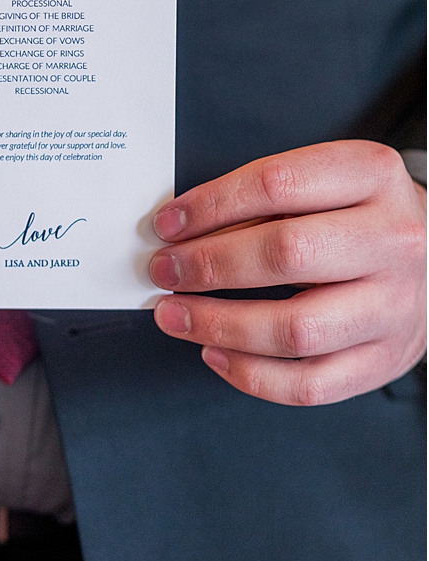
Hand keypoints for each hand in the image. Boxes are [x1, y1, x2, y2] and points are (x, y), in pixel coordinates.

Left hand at [150, 141, 425, 404]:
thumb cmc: (364, 214)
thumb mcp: (328, 179)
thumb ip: (265, 197)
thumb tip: (183, 228)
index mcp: (372, 176)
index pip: (277, 184)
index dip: (210, 205)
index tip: (168, 222)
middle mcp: (392, 240)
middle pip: (285, 254)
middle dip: (208, 265)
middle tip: (165, 270)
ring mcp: (394, 306)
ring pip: (295, 329)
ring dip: (219, 325)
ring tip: (175, 315)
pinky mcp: (385, 359)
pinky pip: (310, 385)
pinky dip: (251, 375)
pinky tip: (215, 354)